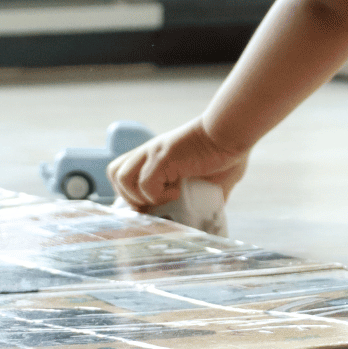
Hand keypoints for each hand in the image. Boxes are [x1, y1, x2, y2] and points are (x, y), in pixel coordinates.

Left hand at [107, 118, 247, 211]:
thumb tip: (211, 216)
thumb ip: (207, 194)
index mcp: (157, 156)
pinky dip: (158, 195)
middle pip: (115, 173)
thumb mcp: (214, 178)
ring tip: (163, 199)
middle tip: (153, 205)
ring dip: (139, 197)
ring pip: (121, 177)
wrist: (233, 132)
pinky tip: (178, 192)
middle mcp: (149, 152)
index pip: (124, 172)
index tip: (150, 209)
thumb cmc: (228, 151)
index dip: (131, 194)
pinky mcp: (162, 156)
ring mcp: (153, 152)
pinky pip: (145, 184)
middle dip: (129, 197)